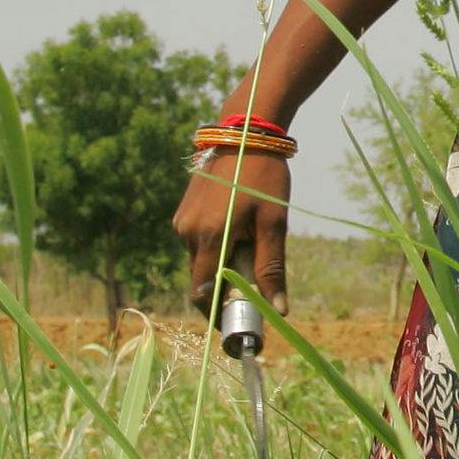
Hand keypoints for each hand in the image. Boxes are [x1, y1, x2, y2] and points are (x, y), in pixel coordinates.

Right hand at [173, 150, 290, 314]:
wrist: (245, 133)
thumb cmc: (264, 177)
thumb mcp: (273, 223)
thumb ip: (271, 268)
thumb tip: (277, 310)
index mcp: (208, 237)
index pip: (204, 294)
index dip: (219, 315)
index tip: (239, 324)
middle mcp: (186, 232)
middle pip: (203, 279)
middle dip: (225, 288)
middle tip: (255, 283)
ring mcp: (182, 221)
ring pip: (201, 260)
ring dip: (222, 264)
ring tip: (250, 241)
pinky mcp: (183, 212)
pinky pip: (198, 242)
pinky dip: (216, 246)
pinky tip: (238, 227)